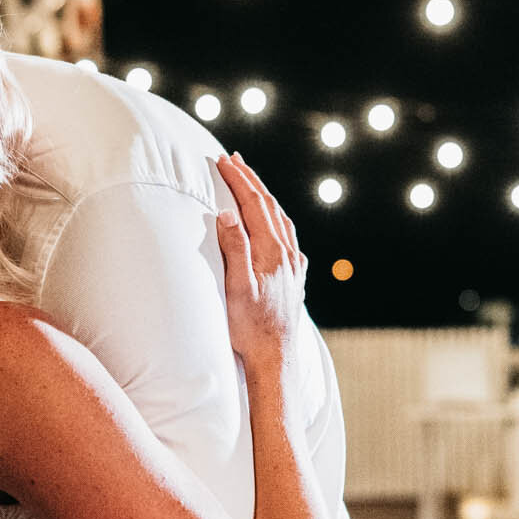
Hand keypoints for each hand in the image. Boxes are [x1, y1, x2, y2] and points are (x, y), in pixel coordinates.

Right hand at [216, 153, 305, 382]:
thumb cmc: (251, 328)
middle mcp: (287, 255)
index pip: (253, 205)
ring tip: (252, 184)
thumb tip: (229, 213)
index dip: (238, 180)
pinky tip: (276, 227)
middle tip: (234, 160)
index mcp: (271, 252)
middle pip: (269, 207)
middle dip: (251, 180)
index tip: (223, 161)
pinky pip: (289, 239)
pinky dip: (277, 221)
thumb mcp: (237, 288)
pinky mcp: (294, 279)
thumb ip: (235, 248)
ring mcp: (293, 266)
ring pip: (281, 221)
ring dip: (265, 198)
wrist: (275, 358)